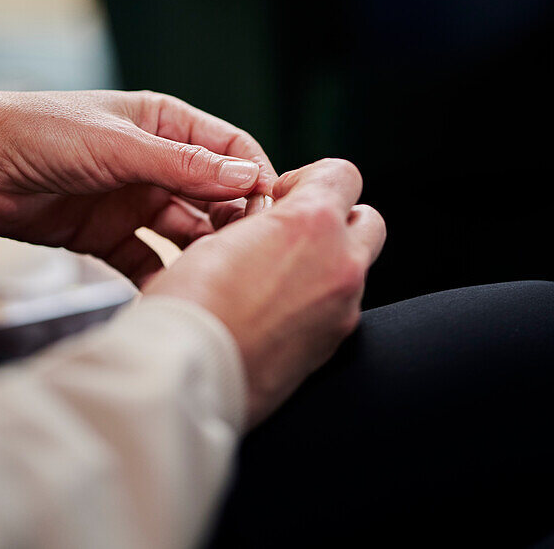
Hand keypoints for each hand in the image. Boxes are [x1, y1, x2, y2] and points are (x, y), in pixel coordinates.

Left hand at [0, 83, 276, 285]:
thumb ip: (182, 164)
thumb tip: (246, 176)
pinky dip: (161, 278)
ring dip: (201, 253)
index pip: (230, 148)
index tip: (274, 212)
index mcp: (166, 125)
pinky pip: (147, 261)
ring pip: (186, 231)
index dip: (254, 177)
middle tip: (248, 254)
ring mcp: (133, 201)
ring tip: (218, 278)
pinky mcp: (108, 236)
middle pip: (214, 194)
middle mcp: (157, 163)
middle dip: (233, 221)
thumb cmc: (42, 132)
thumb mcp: (119, 144)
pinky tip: (174, 295)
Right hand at [145, 158, 385, 426]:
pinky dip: (315, 300)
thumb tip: (269, 219)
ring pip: (354, 268)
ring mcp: (343, 310)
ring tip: (272, 276)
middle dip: (336, 220)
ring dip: (325, 262)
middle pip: (368, 221)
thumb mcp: (218, 237)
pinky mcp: (332, 348)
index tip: (278, 198)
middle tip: (289, 233)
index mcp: (313, 223)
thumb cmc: (190, 302)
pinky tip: (271, 311)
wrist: (185, 377)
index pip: (343, 174)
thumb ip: (261, 223)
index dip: (310, 178)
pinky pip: (338, 308)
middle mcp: (341, 263)